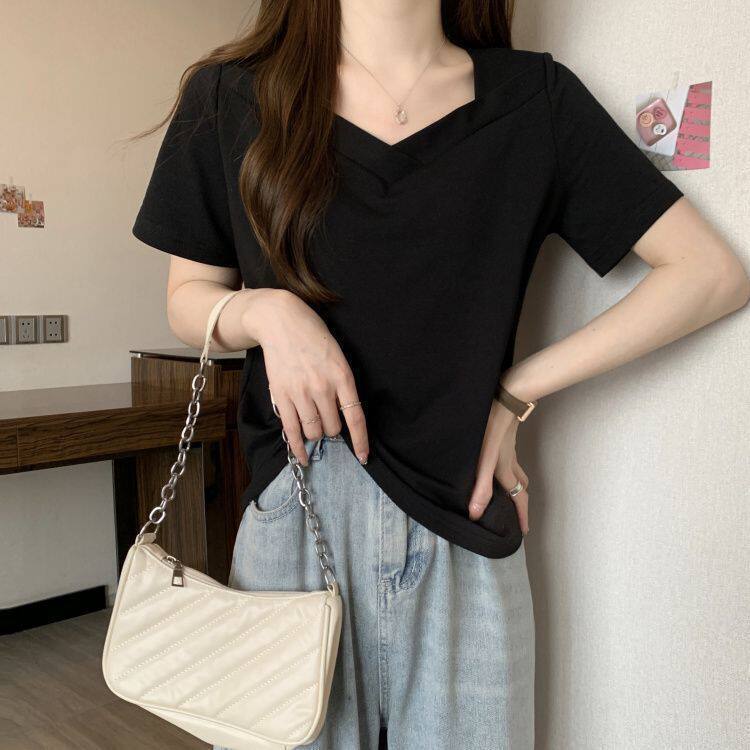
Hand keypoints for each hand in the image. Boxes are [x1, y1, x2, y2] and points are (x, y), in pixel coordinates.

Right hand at [242, 289, 367, 466]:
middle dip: (333, 431)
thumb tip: (342, 415)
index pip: (355, 418)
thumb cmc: (313, 336)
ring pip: (314, 431)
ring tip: (315, 427)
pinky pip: (292, 430)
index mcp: (342, 376)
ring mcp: (300, 393)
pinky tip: (303, 456)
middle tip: (329, 422)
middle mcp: (323, 387)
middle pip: (333, 428)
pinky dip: (298, 447)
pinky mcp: (281, 395)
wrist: (281, 321)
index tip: (364, 457)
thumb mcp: (338, 356)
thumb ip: (342, 385)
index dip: (360, 441)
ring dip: (316, 434)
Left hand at [467, 399, 529, 534]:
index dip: (521, 516)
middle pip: (521, 486)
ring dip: (516, 485)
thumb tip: (475, 514)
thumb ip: (480, 486)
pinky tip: (498, 463)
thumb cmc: (492, 427)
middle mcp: (510, 461)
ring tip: (509, 494)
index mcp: (505, 469)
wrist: (506, 397)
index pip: (517, 498)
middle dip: (520, 502)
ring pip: (517, 472)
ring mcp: (510, 449)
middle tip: (518, 514)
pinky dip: (509, 469)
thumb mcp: (484, 460)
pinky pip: (511, 459)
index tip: (524, 531)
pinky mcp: (505, 438)